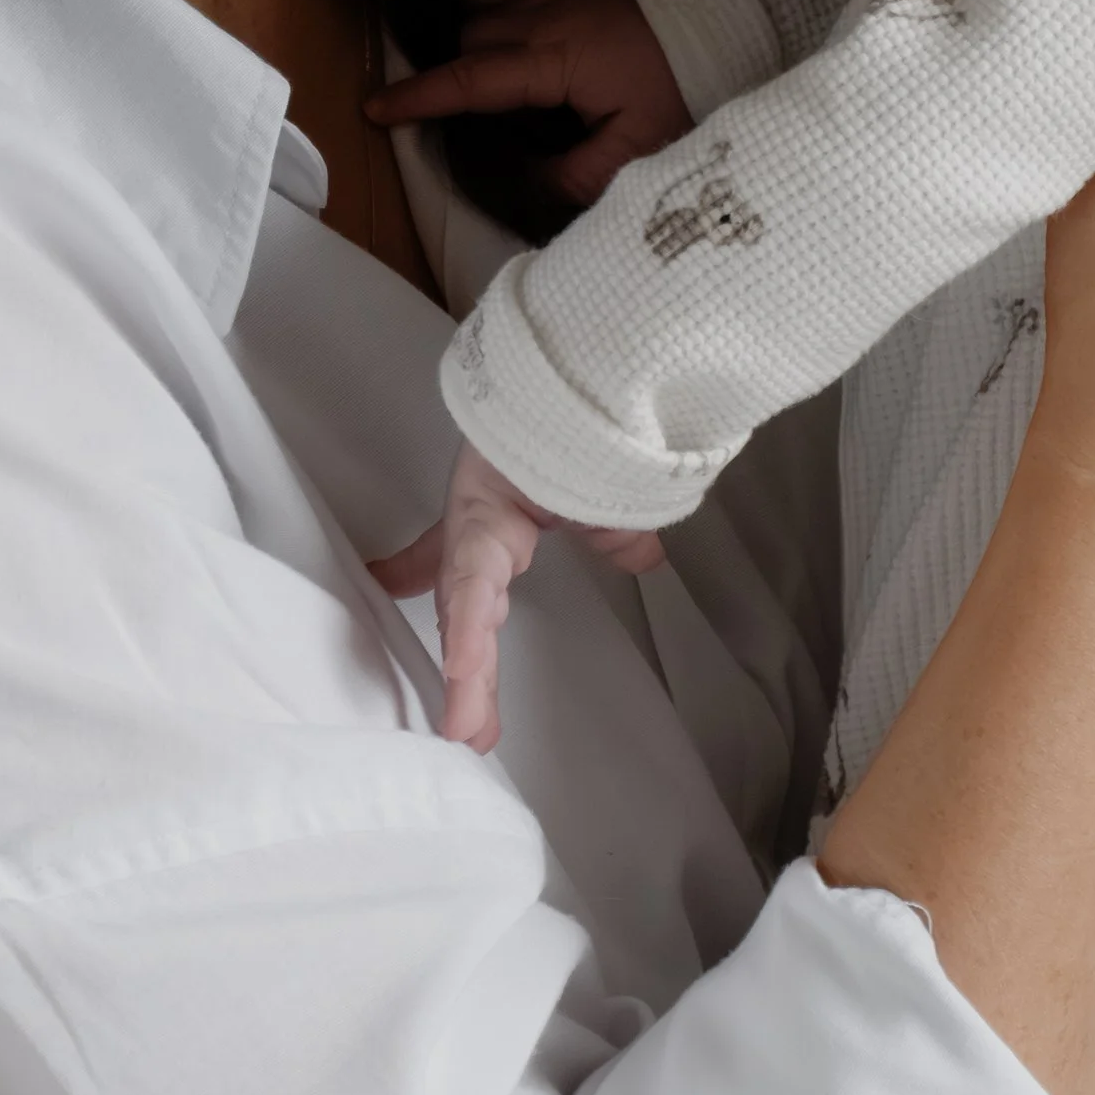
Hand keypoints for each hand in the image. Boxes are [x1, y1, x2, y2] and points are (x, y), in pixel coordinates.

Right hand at [365, 0, 690, 205]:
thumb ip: (579, 173)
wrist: (734, 4)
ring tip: (470, 37)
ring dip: (465, 9)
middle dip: (454, 64)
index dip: (418, 98)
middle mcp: (539, 7)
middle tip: (457, 91)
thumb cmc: (688, 77)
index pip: (468, 81)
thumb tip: (528, 185)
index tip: (376, 110)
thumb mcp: (641, 145)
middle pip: (468, 34)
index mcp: (550, 59)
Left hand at [371, 441, 663, 751]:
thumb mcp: (601, 489)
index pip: (472, 578)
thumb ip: (613, 528)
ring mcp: (475, 518)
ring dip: (468, 670)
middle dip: (470, 672)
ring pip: (464, 606)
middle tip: (468, 732)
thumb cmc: (585, 419)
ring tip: (465, 728)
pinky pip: (470, 582)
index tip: (451, 668)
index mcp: (504, 518)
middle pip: (468, 607)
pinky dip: (468, 627)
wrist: (585, 362)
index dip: (461, 623)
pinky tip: (461, 670)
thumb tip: (643, 558)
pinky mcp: (479, 515)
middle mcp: (481, 522)